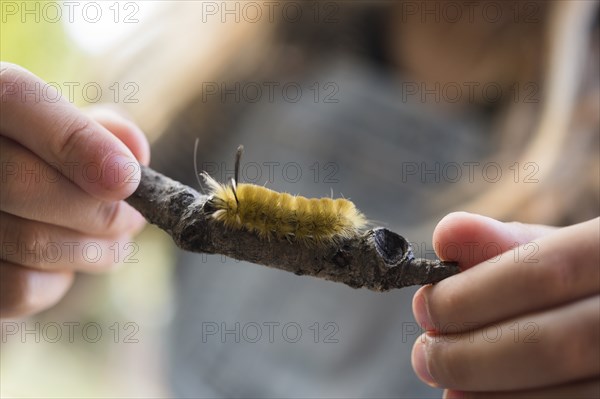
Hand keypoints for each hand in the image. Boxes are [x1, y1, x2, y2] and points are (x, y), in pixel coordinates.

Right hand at [0, 63, 149, 317]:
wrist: (8, 210)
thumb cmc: (47, 166)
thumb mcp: (72, 134)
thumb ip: (102, 132)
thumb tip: (134, 152)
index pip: (17, 99)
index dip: (81, 142)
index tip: (128, 180)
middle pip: (25, 183)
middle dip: (102, 212)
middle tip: (132, 220)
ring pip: (30, 241)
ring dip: (95, 251)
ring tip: (114, 243)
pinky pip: (18, 288)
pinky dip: (58, 282)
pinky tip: (63, 265)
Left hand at [412, 212, 598, 397]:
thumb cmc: (583, 282)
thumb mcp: (558, 251)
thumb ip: (505, 244)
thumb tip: (447, 235)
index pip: (544, 273)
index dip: (473, 295)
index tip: (426, 308)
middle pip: (549, 343)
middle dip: (469, 353)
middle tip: (425, 356)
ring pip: (563, 394)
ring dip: (487, 393)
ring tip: (449, 385)